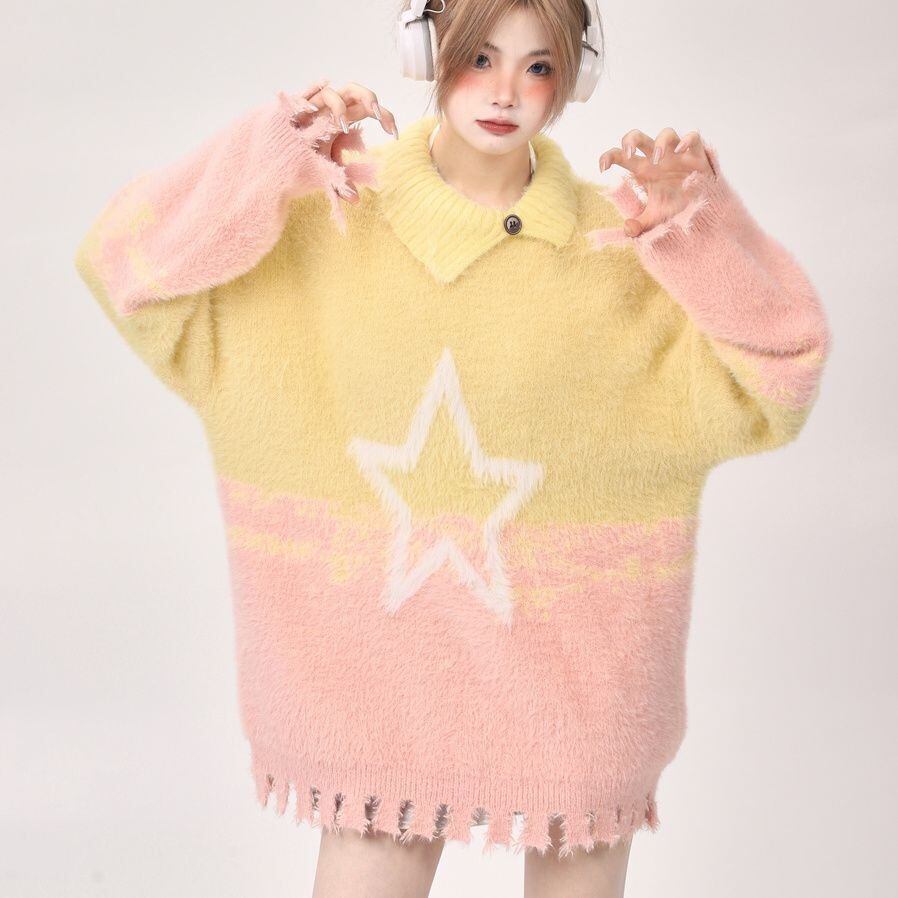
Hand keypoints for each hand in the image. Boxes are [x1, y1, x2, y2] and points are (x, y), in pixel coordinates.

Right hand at [277, 78, 398, 204]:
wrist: (280, 152)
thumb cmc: (304, 159)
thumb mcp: (325, 172)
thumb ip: (341, 184)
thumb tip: (356, 201)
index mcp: (345, 119)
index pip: (371, 110)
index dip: (386, 117)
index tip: (394, 135)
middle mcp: (334, 108)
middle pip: (358, 92)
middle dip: (371, 100)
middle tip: (378, 115)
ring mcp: (318, 104)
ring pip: (338, 90)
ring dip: (343, 102)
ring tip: (345, 122)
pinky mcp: (301, 103)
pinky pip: (315, 92)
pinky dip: (319, 94)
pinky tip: (319, 110)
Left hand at [598, 128, 714, 236]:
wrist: (702, 212)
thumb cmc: (675, 209)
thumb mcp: (654, 220)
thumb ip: (639, 226)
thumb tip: (627, 229)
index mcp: (644, 170)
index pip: (621, 156)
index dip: (609, 156)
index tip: (603, 168)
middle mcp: (658, 159)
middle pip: (639, 138)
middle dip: (630, 140)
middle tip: (628, 153)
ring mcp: (677, 155)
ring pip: (666, 133)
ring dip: (659, 142)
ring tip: (657, 159)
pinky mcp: (697, 155)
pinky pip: (693, 137)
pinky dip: (687, 139)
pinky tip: (680, 150)